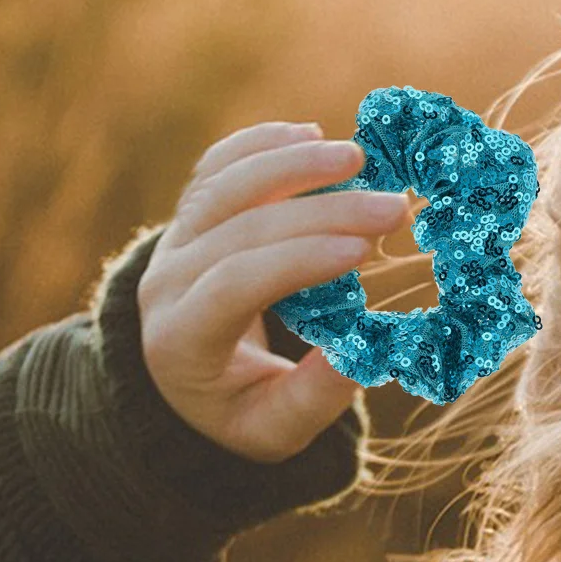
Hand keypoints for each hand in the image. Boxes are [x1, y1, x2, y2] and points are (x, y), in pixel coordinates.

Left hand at [136, 121, 410, 462]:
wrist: (184, 383)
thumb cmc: (241, 410)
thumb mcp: (275, 427)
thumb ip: (314, 396)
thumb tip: (363, 353)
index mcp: (181, 340)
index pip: (234, 285)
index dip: (297, 261)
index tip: (362, 250)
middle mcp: (167, 282)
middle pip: (239, 229)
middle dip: (320, 212)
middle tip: (393, 205)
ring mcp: (173, 242)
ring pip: (224, 187)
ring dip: (291, 164)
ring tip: (356, 158)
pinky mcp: (190, 217)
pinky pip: (217, 168)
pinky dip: (259, 145)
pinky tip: (307, 134)